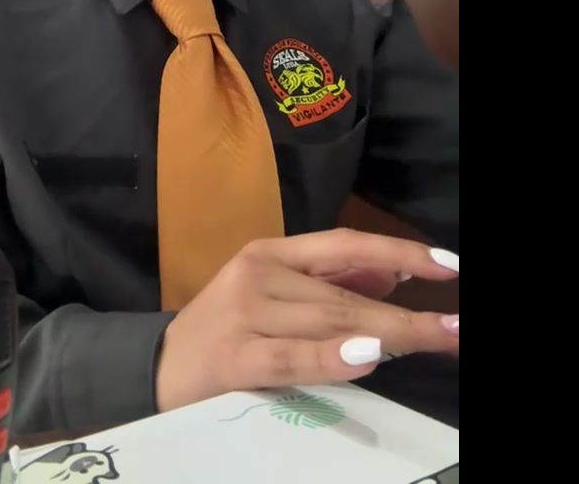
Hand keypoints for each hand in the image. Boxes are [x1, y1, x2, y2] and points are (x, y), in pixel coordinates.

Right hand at [155, 228, 459, 411]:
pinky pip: (293, 357)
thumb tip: (394, 271)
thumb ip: (328, 283)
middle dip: (408, 313)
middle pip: (345, 292)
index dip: (400, 250)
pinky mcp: (235, 356)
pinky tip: (369, 357)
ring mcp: (245, 312)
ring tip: (436, 337)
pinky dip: (333, 357)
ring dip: (388, 334)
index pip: (344, 245)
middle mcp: (257, 272)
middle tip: (456, 327)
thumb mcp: (272, 295)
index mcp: (269, 252)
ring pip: (328, 322)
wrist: (156, 366)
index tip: (451, 266)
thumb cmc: (225, 330)